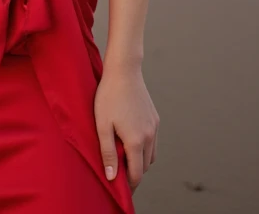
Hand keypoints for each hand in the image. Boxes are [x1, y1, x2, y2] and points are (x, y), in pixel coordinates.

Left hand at [94, 63, 158, 192]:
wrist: (123, 70)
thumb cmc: (109, 96)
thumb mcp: (102, 125)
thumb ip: (108, 152)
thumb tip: (111, 177)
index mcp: (136, 140)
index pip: (136, 173)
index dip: (128, 184)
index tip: (118, 187)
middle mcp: (149, 136)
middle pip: (144, 166)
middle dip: (133, 172)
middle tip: (118, 170)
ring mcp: (154, 127)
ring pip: (151, 155)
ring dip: (140, 160)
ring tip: (124, 156)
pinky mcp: (155, 118)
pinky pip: (153, 141)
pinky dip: (145, 147)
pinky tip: (131, 140)